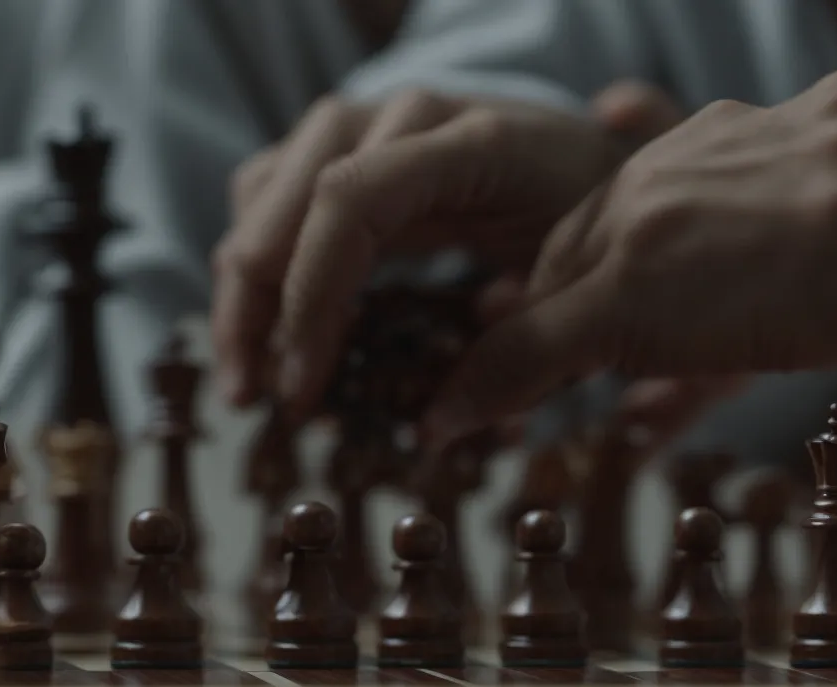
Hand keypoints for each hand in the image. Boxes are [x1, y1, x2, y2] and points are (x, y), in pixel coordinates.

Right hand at [210, 90, 636, 415]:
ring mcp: (362, 124)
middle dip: (257, 312)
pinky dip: (259, 271)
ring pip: (259, 200)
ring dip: (244, 296)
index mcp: (467, 138)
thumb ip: (521, 339)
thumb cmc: (592, 219)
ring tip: (249, 383)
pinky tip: (269, 340)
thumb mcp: (578, 278)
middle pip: (284, 204)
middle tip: (253, 401)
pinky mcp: (338, 150)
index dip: (312, 298)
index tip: (303, 386)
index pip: (350, 200)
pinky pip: (267, 200)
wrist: (592, 158)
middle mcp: (399, 117)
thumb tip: (441, 418)